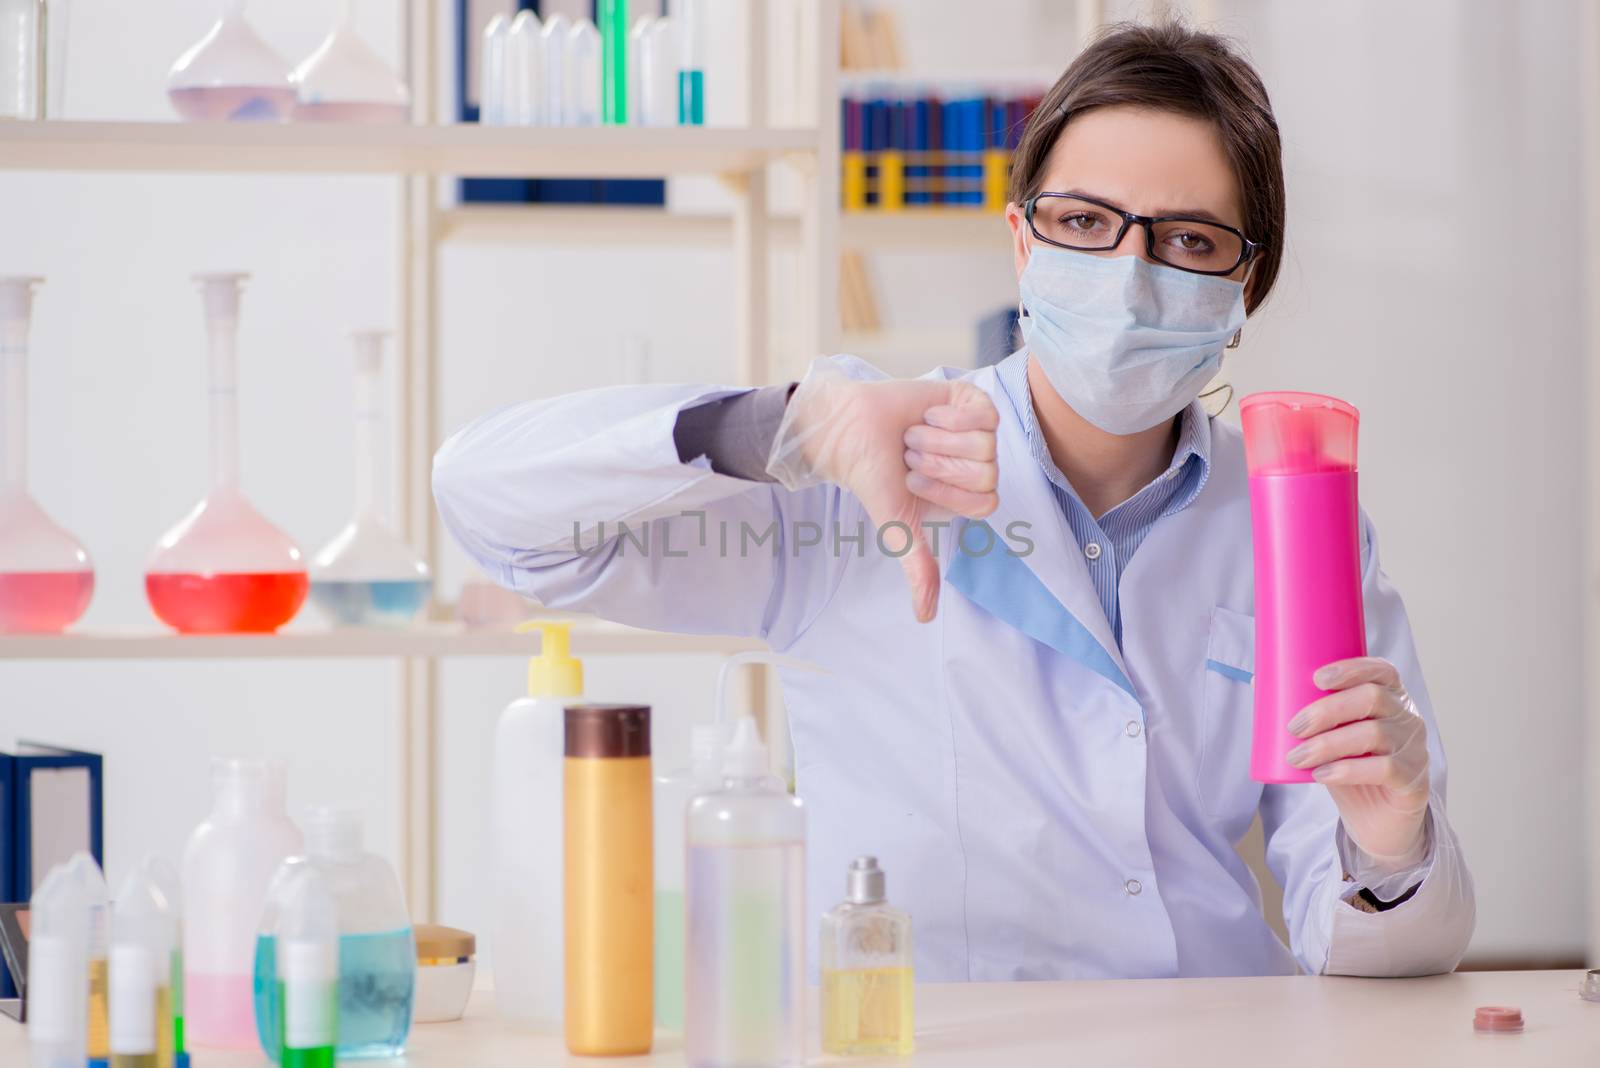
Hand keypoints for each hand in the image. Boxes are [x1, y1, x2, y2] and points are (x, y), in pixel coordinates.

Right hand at [767, 359, 999, 622]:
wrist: (850, 431)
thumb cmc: (874, 477)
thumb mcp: (899, 526)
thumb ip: (919, 567)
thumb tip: (925, 618)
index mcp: (967, 495)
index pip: (987, 500)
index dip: (948, 491)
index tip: (913, 481)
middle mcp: (977, 465)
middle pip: (988, 471)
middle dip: (939, 464)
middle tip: (911, 457)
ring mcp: (978, 432)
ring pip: (985, 442)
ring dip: (937, 440)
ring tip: (913, 436)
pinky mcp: (971, 401)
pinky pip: (984, 414)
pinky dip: (949, 417)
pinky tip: (926, 416)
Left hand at [1284, 657, 1430, 869]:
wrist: (1376, 822)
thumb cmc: (1349, 768)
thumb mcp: (1329, 738)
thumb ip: (1305, 713)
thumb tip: (1258, 680)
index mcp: (1391, 698)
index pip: (1381, 670)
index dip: (1352, 669)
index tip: (1317, 678)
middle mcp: (1407, 718)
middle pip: (1372, 698)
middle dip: (1328, 709)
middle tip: (1294, 727)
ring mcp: (1414, 749)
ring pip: (1374, 734)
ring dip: (1327, 744)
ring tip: (1296, 757)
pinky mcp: (1413, 780)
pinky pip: (1383, 768)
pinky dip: (1347, 770)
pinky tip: (1321, 775)